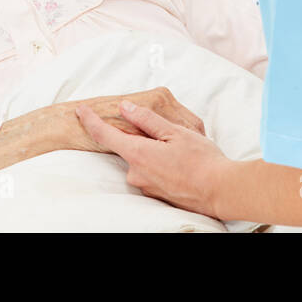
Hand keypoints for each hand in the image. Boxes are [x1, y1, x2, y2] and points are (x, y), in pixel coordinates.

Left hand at [75, 98, 234, 218]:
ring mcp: (145, 186)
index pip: (104, 135)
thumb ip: (147, 120)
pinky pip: (150, 171)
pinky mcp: (155, 194)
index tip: (80, 110)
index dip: (90, 121)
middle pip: (127, 146)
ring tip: (180, 148)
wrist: (221, 192)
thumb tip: (125, 108)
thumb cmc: (202, 160)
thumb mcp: (176, 132)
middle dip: (139, 135)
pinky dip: (159, 162)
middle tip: (164, 130)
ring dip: (152, 150)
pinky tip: (179, 161)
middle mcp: (136, 173)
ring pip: (140, 159)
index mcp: (138, 154)